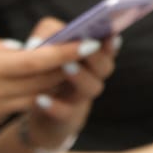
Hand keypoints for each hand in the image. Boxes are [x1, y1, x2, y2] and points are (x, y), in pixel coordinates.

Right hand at [0, 33, 89, 152]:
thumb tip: (12, 48)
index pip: (39, 58)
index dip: (67, 51)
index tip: (88, 42)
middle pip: (45, 79)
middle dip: (70, 67)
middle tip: (87, 54)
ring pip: (36, 96)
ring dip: (54, 84)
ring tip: (67, 71)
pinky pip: (16, 109)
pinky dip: (29, 98)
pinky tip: (35, 90)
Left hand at [17, 18, 116, 152]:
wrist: (44, 116)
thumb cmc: (47, 75)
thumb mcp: (48, 52)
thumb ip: (49, 36)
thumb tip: (46, 35)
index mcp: (92, 61)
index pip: (108, 49)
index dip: (111, 43)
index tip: (110, 34)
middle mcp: (92, 78)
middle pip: (104, 68)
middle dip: (96, 56)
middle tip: (85, 46)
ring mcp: (80, 99)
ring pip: (91, 88)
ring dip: (81, 76)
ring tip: (66, 66)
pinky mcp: (65, 118)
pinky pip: (65, 112)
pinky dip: (54, 106)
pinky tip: (41, 99)